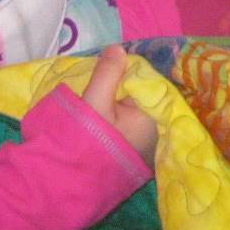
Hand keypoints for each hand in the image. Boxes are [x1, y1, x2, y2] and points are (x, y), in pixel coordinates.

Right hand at [82, 46, 157, 166]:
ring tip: (100, 90)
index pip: (147, 80)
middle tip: (101, 76)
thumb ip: (108, 74)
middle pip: (142, 92)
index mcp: (154, 116)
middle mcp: (156, 127)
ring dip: (120, 96)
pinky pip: (131, 119)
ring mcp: (146, 139)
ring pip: (136, 105)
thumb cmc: (89, 143)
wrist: (73, 181)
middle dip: (123, 82)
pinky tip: (104, 109)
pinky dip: (119, 111)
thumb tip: (118, 48)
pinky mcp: (134, 146)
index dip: (127, 69)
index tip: (108, 65)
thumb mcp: (96, 103)